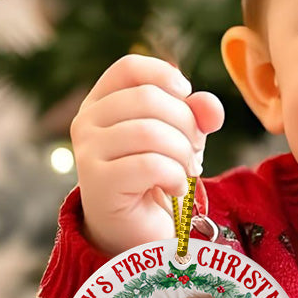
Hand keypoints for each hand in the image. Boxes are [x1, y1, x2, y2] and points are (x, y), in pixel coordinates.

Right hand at [70, 54, 224, 255]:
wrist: (137, 230)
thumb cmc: (158, 175)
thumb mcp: (183, 135)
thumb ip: (198, 113)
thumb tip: (210, 107)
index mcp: (102, 102)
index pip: (130, 67)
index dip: (166, 77)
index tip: (186, 98)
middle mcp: (87, 122)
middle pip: (148, 98)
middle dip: (186, 123)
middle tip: (192, 150)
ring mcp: (87, 152)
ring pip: (151, 132)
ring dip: (183, 154)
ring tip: (186, 171)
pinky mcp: (98, 183)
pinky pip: (151, 165)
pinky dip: (175, 177)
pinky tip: (176, 188)